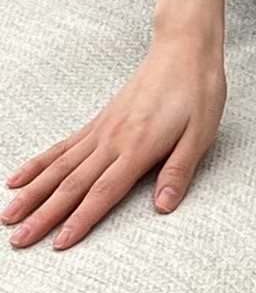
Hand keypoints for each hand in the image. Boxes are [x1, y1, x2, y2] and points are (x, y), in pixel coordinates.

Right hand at [3, 26, 226, 251]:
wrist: (184, 49)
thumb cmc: (197, 90)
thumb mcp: (201, 133)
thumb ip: (178, 171)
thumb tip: (164, 207)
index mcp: (139, 147)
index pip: (103, 192)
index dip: (80, 220)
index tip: (59, 243)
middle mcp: (113, 140)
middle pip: (72, 185)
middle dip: (44, 216)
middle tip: (19, 240)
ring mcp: (101, 130)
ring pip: (59, 167)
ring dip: (33, 193)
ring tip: (8, 215)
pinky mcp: (98, 121)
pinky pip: (62, 146)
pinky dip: (39, 163)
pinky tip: (20, 177)